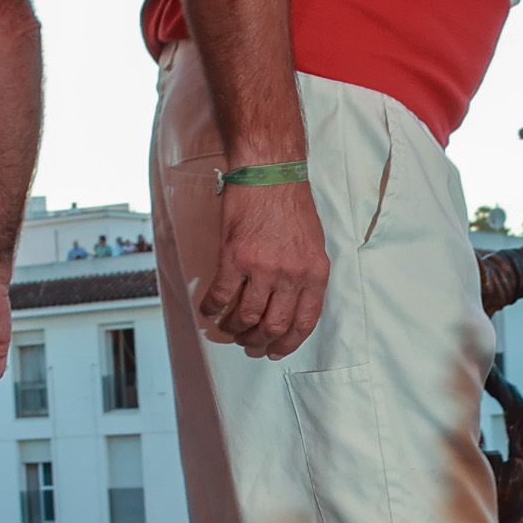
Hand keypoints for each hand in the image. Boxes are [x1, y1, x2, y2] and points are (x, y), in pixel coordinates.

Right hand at [198, 180, 328, 359]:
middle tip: (248, 343)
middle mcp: (290, 275)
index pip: (304, 322)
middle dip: (258, 341)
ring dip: (235, 328)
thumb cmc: (291, 204)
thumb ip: (305, 276)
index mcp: (314, 274)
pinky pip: (220, 296)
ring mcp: (262, 268)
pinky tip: (209, 309)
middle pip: (273, 326)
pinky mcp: (234, 258)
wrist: (270, 172)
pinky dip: (212, 308)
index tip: (275, 350)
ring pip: (246, 317)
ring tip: (229, 327)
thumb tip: (291, 305)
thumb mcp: (314, 244)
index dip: (287, 343)